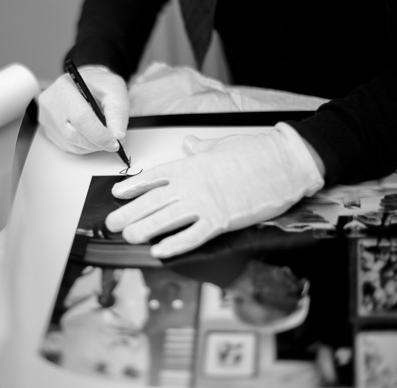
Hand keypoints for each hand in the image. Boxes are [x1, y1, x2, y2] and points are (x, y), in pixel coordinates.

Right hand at [38, 65, 128, 153]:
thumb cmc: (98, 84)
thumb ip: (118, 112)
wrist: (84, 84)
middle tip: (114, 142)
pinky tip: (92, 136)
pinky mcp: (49, 131)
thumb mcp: (114, 89)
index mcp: (65, 87)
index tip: (115, 143)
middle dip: (98, 142)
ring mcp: (47, 119)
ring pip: (72, 144)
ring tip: (105, 136)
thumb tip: (118, 135)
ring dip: (92, 145)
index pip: (80, 118)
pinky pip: (68, 146)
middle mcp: (50, 103)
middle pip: (73, 134)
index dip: (99, 135)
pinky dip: (85, 146)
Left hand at [105, 124, 324, 257]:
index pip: (154, 177)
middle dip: (130, 213)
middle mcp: (192, 184)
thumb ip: (200, 148)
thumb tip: (188, 144)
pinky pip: (193, 236)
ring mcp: (206, 203)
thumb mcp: (221, 146)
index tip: (117, 194)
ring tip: (128, 236)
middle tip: (112, 223)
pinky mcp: (221, 220)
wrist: (284, 161)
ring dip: (144, 229)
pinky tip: (160, 251)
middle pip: (153, 201)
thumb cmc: (255, 153)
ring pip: (166, 219)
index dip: (133, 187)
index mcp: (191, 165)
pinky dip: (175, 245)